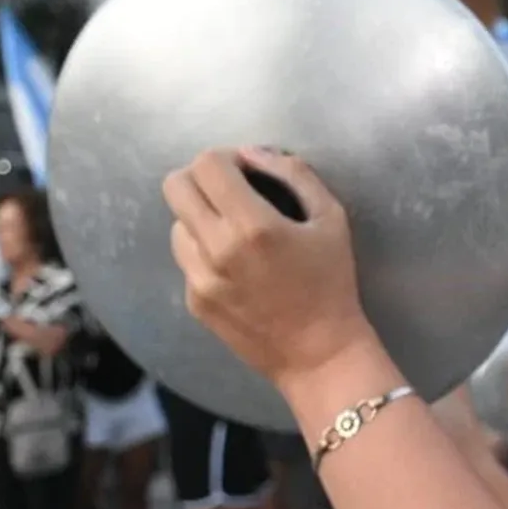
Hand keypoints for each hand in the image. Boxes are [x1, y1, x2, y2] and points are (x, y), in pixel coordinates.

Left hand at [163, 147, 373, 387]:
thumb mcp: (331, 218)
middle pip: (175, 186)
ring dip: (200, 217)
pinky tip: (236, 269)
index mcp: (252, 225)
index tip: (247, 173)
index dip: (227, 158)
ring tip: (234, 234)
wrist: (319, 354)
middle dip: (202, 179)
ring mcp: (199, 278)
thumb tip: (252, 155)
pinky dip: (205, 253)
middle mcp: (216, 249)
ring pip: (176, 224)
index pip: (207, 164)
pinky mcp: (193, 301)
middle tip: (231, 194)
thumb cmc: (332, 283)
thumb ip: (293, 174)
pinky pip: (186, 259)